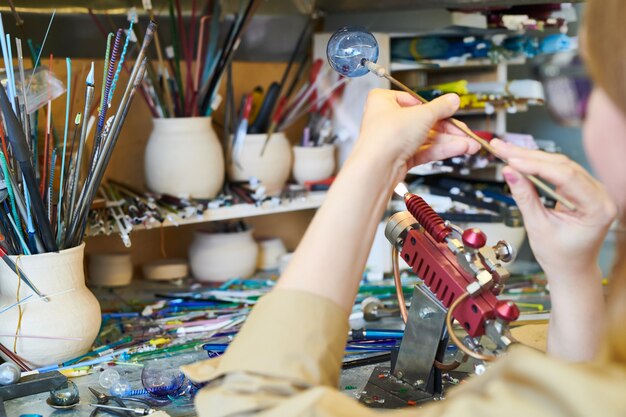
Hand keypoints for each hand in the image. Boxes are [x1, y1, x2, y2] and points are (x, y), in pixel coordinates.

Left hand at [350, 89, 479, 182]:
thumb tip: (452, 100)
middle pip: (424, 121)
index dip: (434, 107)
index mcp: (383, 101)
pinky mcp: (400, 158)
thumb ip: (441, 107)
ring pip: (426, 138)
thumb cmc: (386, 136)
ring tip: (469, 144)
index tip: (451, 110)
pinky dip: (441, 150)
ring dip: (449, 141)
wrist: (377, 168)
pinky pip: (424, 151)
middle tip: (466, 131)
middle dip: (449, 129)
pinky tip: (459, 149)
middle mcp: (387, 120)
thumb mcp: (422, 115)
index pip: (415, 100)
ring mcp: (394, 140)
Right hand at [491, 139, 615, 277]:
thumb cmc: (560, 256)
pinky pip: (560, 171)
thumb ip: (525, 197)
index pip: (565, 176)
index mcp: (597, 208)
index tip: (511, 160)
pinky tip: (520, 159)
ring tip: (506, 151)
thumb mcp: (538, 227)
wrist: (571, 269)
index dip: (536, 165)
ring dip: (531, 157)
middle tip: (502, 148)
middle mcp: (600, 195)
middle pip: (563, 166)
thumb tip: (509, 171)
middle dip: (529, 156)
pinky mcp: (582, 189)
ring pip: (560, 164)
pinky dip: (538, 165)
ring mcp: (593, 190)